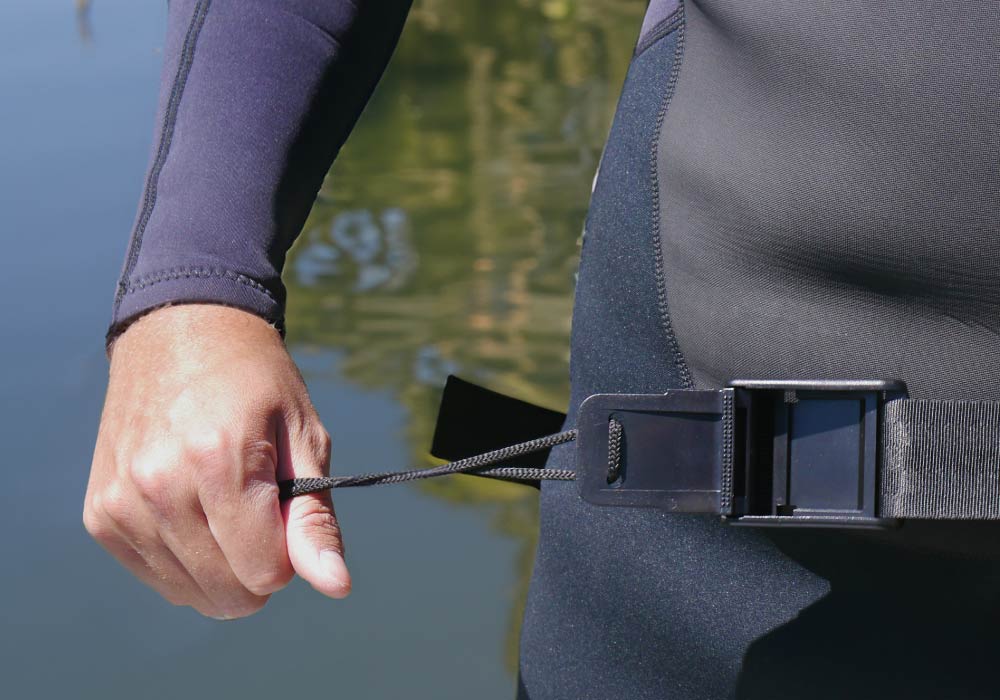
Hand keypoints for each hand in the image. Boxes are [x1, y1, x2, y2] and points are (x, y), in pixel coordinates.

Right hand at [84, 304, 349, 618]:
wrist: (181, 330)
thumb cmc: (255, 382)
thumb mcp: (304, 436)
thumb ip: (314, 518)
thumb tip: (336, 586)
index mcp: (218, 461)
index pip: (263, 573)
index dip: (289, 554)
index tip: (285, 513)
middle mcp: (159, 485)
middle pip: (226, 591)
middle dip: (257, 567)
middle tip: (259, 509)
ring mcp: (121, 502)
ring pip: (190, 592)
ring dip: (220, 564)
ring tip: (223, 499)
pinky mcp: (99, 513)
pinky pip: (154, 575)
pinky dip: (184, 558)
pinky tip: (192, 507)